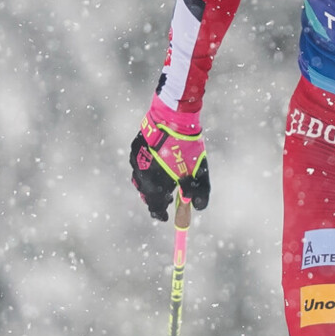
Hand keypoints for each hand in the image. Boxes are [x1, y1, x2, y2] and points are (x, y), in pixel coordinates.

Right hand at [130, 97, 209, 220]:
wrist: (171, 118)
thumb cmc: (186, 147)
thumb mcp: (198, 172)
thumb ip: (199, 192)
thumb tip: (199, 207)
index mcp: (153, 184)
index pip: (154, 207)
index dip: (160, 213)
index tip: (166, 217)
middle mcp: (140, 174)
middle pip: (146, 193)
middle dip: (156, 199)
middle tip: (167, 199)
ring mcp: (136, 159)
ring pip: (141, 178)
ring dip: (151, 183)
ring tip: (163, 181)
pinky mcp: (135, 146)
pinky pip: (139, 163)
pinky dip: (148, 168)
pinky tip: (158, 163)